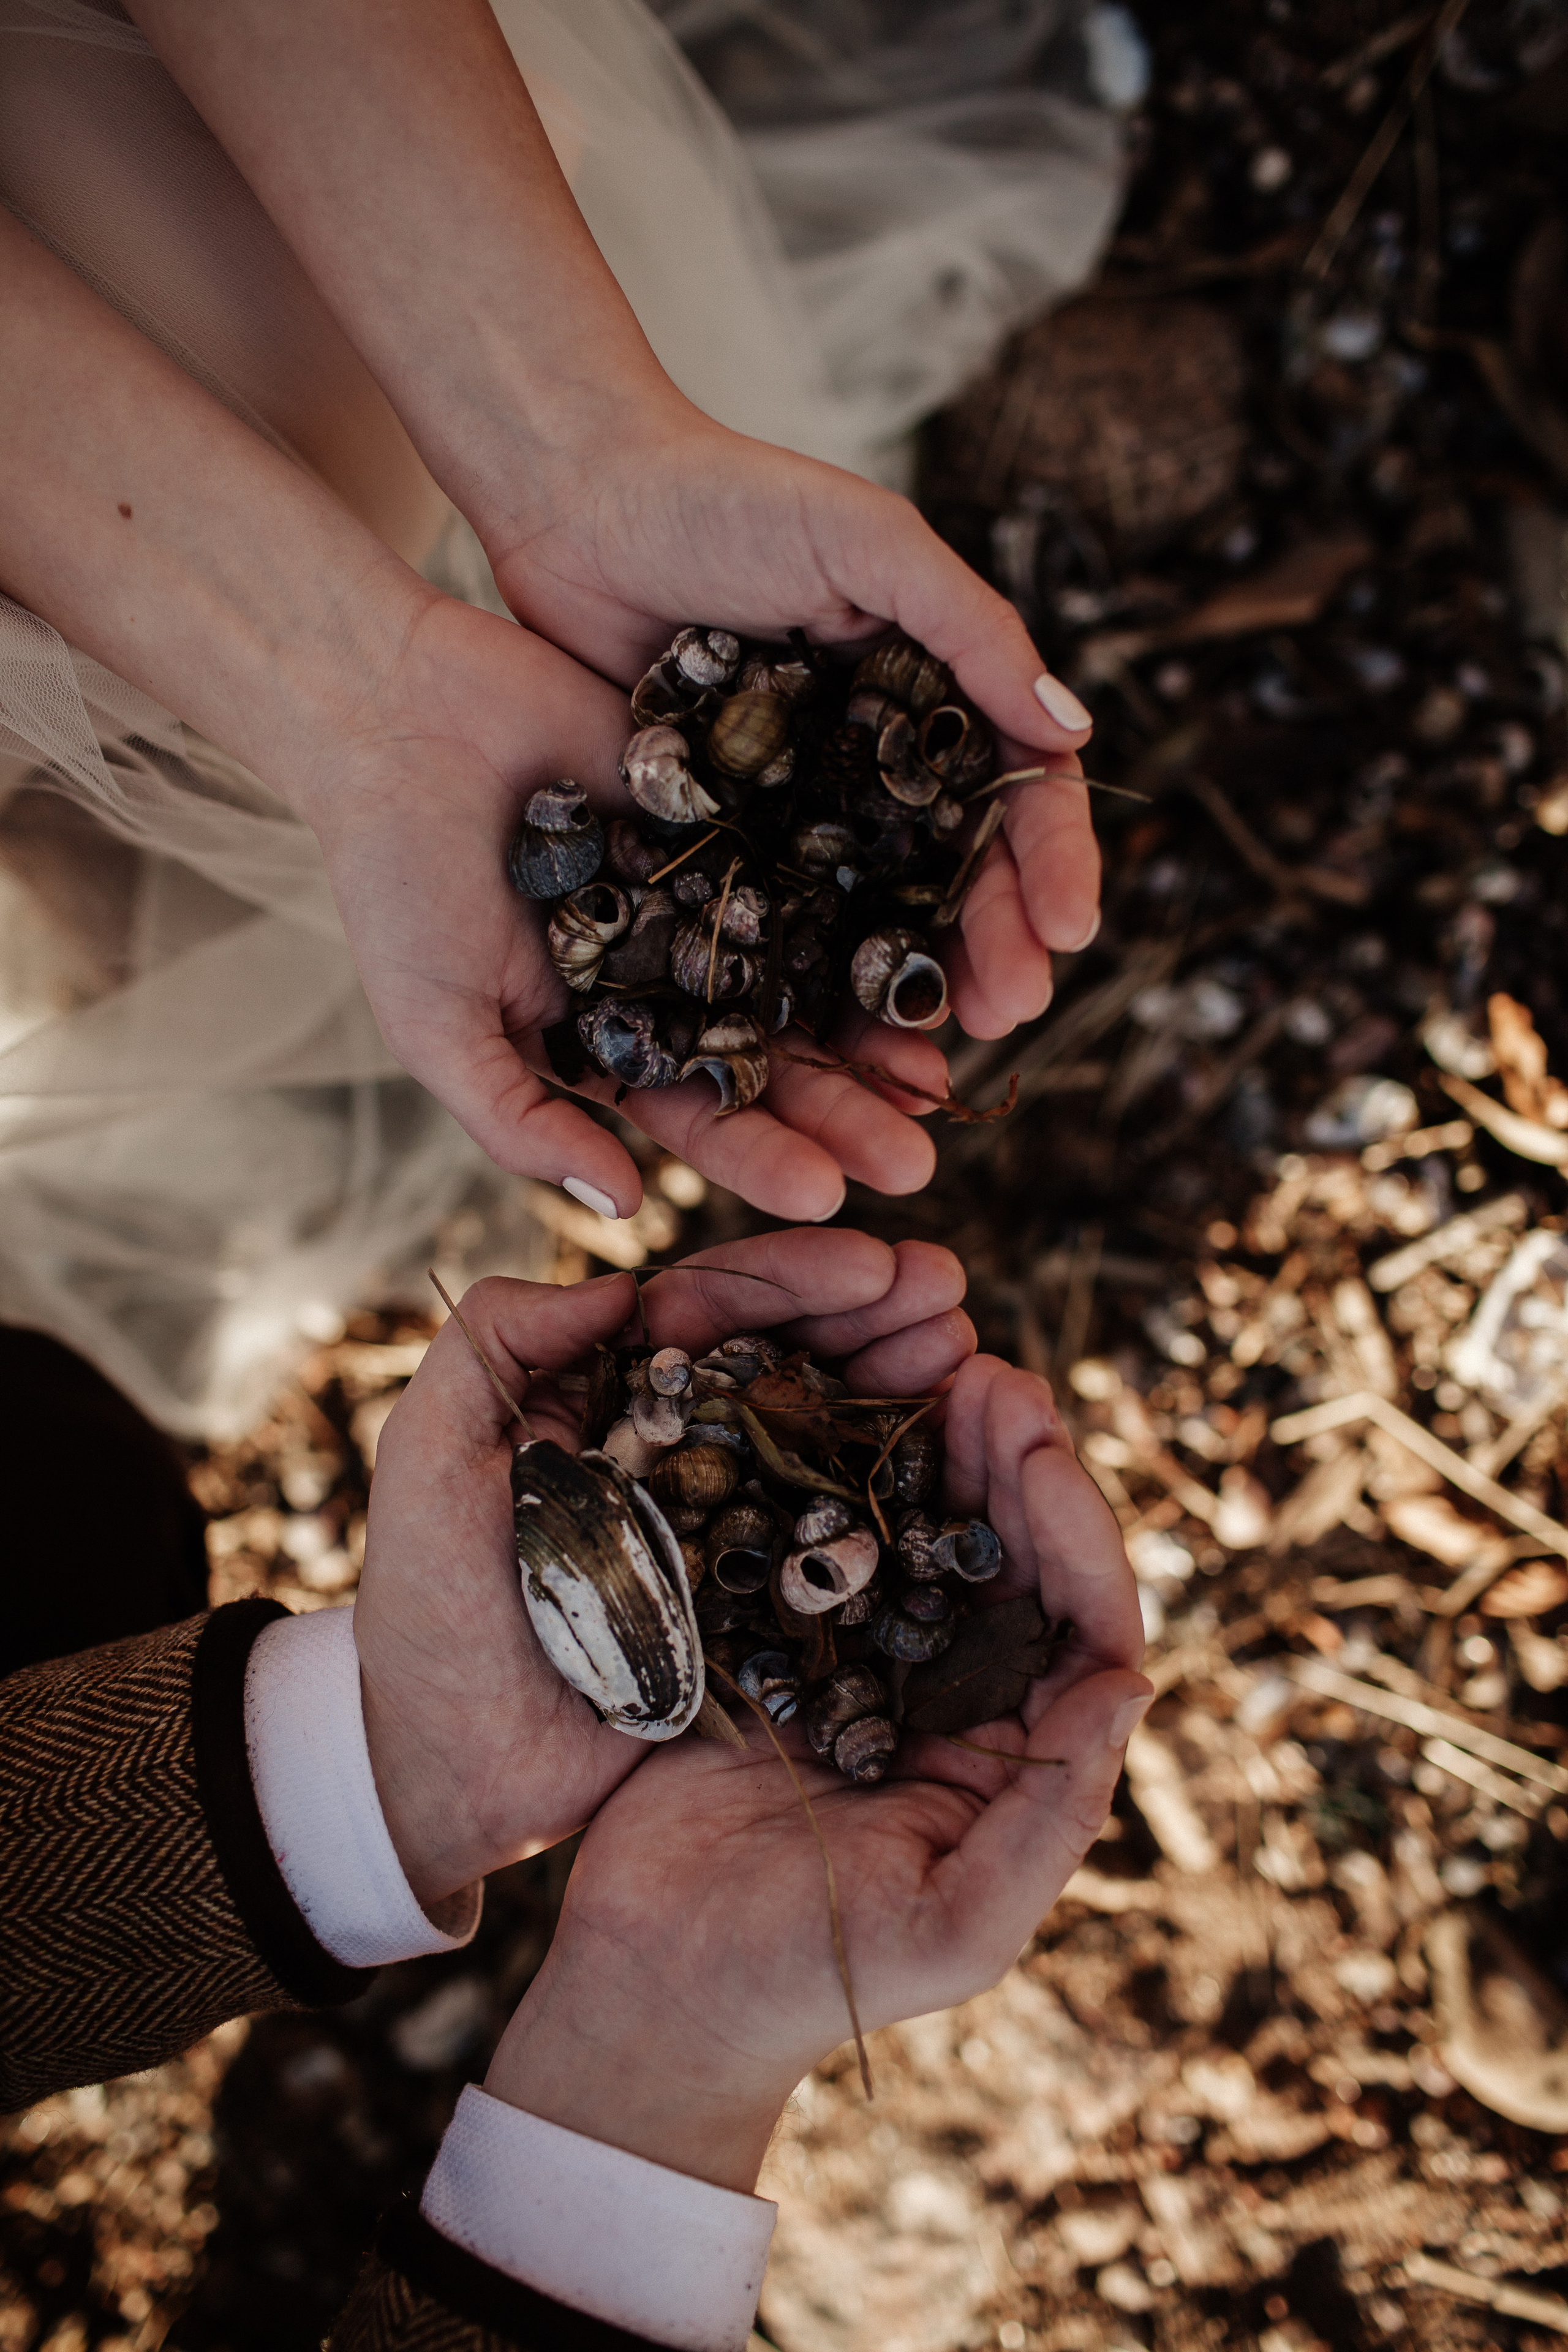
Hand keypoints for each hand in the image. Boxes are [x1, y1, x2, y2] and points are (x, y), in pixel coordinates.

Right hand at [319, 593, 995, 1218]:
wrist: (393, 712)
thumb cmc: (394, 879)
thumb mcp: (437, 1023)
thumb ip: (520, 1119)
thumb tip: (621, 1211)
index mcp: (609, 1041)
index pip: (699, 1118)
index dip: (763, 1158)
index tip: (829, 1196)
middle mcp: (672, 980)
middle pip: (776, 1061)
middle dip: (845, 1113)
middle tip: (922, 1159)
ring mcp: (711, 896)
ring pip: (811, 973)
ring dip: (872, 1025)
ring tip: (939, 1069)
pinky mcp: (738, 809)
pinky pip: (815, 864)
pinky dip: (867, 904)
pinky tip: (925, 940)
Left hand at [352, 1229, 974, 1908]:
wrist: (445, 1770)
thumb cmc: (425, 1611)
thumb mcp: (428, 1459)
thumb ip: (494, 1345)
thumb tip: (617, 1282)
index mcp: (610, 1395)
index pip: (715, 1311)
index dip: (796, 1279)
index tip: (874, 1265)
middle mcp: (682, 1447)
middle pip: (793, 1358)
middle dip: (874, 1319)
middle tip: (948, 1295)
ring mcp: (730, 1525)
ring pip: (830, 1434)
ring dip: (901, 1389)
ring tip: (968, 1356)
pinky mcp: (760, 1606)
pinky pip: (841, 1540)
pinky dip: (901, 1496)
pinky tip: (959, 1463)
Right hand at [482, 1356, 1149, 2188]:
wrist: (650, 1990)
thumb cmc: (810, 1979)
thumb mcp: (959, 1924)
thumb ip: (1053, 1816)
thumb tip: (1132, 1681)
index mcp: (1015, 1755)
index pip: (1083, 1623)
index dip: (1074, 1531)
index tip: (1039, 1451)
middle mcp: (955, 1695)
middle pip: (1015, 1556)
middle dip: (1014, 1462)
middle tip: (991, 1375)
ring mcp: (867, 1659)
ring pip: (931, 1530)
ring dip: (942, 1450)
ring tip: (942, 1367)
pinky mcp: (780, 1637)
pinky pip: (831, 1538)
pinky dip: (846, 1473)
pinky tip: (840, 1413)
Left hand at [489, 407, 1101, 1044]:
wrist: (575, 504)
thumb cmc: (729, 497)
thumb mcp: (869, 542)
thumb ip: (972, 631)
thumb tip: (1074, 732)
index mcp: (934, 697)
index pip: (1020, 796)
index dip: (1051, 864)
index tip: (1067, 929)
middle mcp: (880, 766)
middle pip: (960, 878)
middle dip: (993, 947)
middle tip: (1005, 1011)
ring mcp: (805, 811)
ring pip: (879, 919)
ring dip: (913, 988)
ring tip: (938, 1048)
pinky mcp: (726, 842)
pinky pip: (781, 927)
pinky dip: (812, 987)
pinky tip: (833, 1041)